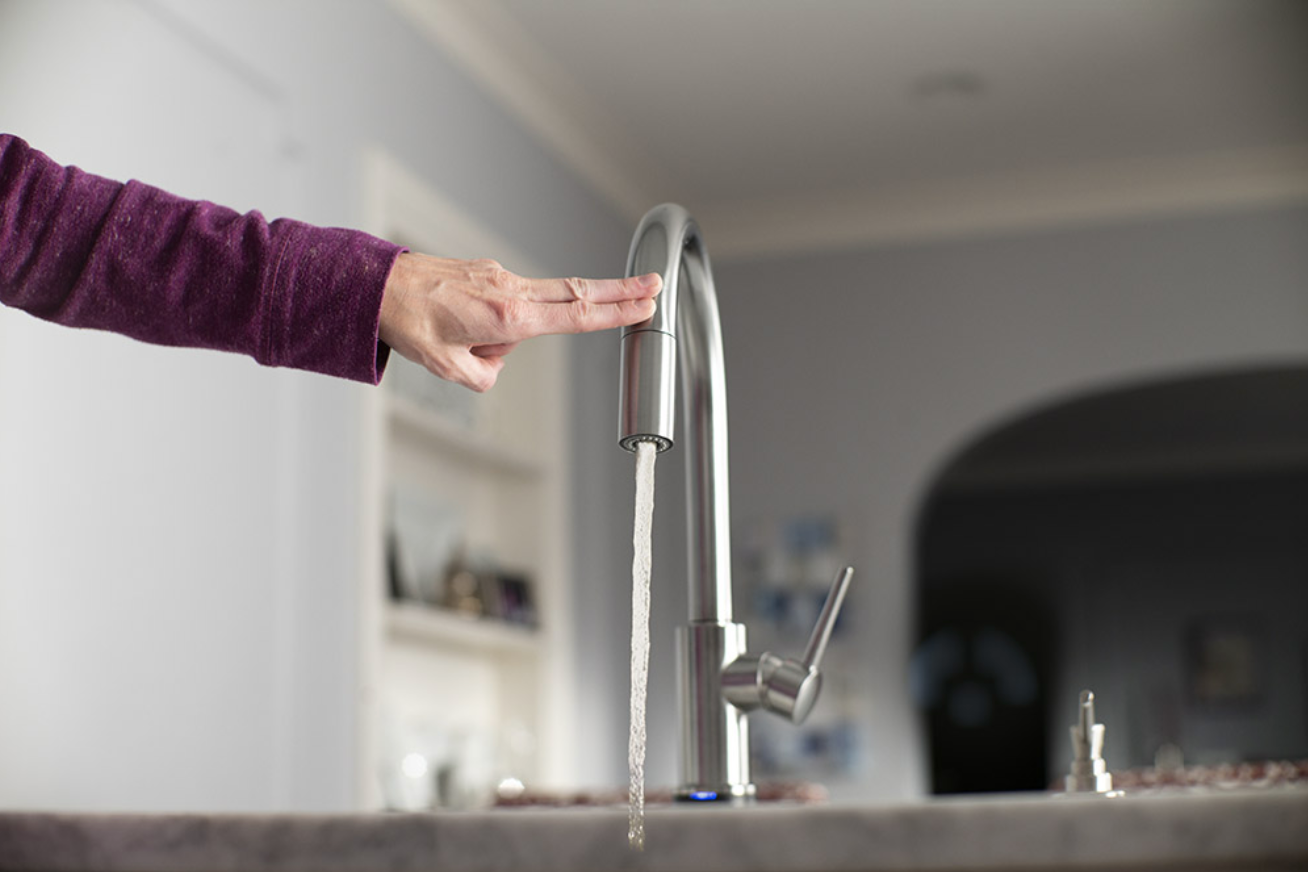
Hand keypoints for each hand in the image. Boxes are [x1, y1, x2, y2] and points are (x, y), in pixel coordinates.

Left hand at [378, 253, 660, 391]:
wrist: (375, 287)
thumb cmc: (409, 323)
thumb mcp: (451, 370)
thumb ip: (487, 375)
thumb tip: (497, 363)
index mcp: (508, 317)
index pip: (576, 316)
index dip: (616, 311)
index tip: (646, 303)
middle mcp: (509, 291)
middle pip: (578, 293)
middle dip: (618, 292)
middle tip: (654, 285)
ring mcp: (499, 277)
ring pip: (529, 307)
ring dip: (511, 332)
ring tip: (459, 341)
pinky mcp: (486, 272)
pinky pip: (503, 301)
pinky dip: (492, 321)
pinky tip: (456, 328)